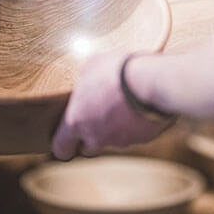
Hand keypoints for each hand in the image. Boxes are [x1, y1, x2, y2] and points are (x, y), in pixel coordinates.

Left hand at [52, 52, 171, 159]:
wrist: (153, 80)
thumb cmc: (118, 71)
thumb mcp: (92, 65)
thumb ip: (85, 79)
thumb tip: (86, 80)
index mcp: (77, 120)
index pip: (61, 146)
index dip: (63, 145)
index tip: (67, 141)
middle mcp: (96, 136)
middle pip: (88, 149)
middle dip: (91, 138)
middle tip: (98, 119)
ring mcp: (121, 141)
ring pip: (114, 140)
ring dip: (116, 128)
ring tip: (125, 105)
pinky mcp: (143, 139)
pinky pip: (137, 135)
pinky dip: (137, 124)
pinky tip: (142, 106)